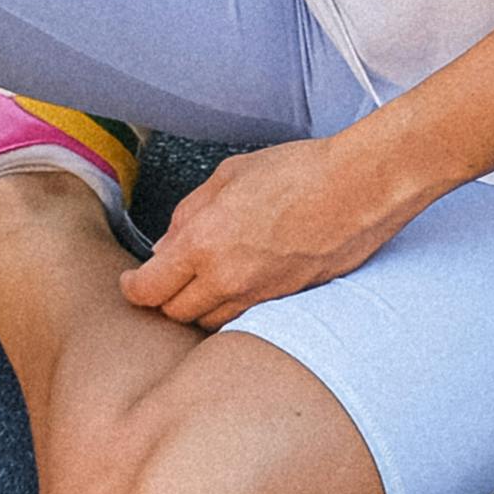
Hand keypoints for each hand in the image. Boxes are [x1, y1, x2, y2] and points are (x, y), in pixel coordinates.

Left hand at [122, 131, 422, 328]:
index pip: (148, 290)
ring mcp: (260, 296)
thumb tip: (167, 246)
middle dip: (165, 299)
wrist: (361, 187)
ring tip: (206, 284)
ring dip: (201, 308)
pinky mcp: (287, 303)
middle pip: (176, 314)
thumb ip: (189, 213)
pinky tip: (241, 285)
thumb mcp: (229, 175)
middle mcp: (227, 279)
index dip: (133, 288)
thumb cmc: (298, 170)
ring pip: (210, 323)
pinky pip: (246, 318)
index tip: (132, 281)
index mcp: (203, 243)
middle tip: (168, 280)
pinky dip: (234, 308)